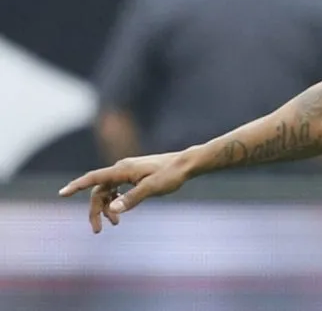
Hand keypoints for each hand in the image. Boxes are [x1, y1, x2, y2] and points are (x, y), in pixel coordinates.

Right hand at [58, 152, 189, 232]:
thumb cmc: (170, 175)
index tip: (62, 193)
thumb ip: (132, 199)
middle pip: (99, 190)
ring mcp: (127, 171)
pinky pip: (117, 189)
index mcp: (122, 170)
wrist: (186, 164)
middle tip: (98, 230)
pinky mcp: (134, 175)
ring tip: (115, 224)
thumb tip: (112, 210)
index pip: (94, 178)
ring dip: (107, 207)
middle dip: (96, 210)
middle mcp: (122, 168)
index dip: (76, 186)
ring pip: (108, 191)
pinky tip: (120, 212)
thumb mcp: (152, 188)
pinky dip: (116, 201)